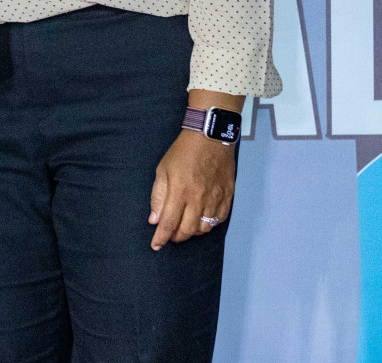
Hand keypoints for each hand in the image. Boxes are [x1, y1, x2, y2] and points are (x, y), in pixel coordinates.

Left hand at [148, 129, 235, 247]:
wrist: (210, 136)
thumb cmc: (184, 151)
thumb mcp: (163, 170)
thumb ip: (158, 196)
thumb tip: (154, 220)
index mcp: (180, 191)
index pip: (169, 223)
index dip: (161, 237)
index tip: (156, 245)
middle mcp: (199, 198)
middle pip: (187, 230)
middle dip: (176, 237)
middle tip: (170, 233)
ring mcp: (215, 198)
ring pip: (204, 228)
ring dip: (192, 232)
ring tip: (185, 225)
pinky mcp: (227, 196)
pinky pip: (219, 219)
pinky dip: (209, 224)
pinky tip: (202, 219)